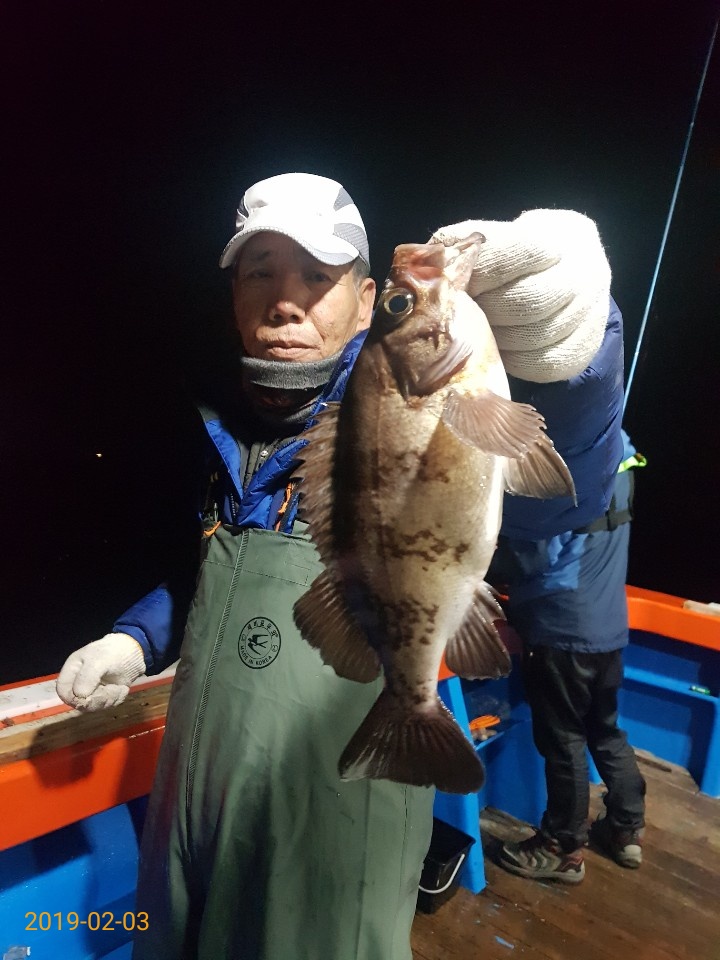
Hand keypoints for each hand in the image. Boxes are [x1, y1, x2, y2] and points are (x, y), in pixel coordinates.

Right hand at [56, 633, 146, 710]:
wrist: (135, 651)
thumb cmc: (113, 652)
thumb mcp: (98, 661)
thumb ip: (86, 677)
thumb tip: (80, 696)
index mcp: (72, 670)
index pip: (62, 690)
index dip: (72, 697)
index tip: (87, 696)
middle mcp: (79, 681)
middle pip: (78, 702)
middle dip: (96, 699)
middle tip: (111, 689)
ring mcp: (92, 690)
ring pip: (93, 706)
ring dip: (108, 699)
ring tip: (119, 687)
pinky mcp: (104, 695)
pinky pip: (106, 705)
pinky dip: (116, 699)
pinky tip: (122, 688)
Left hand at [430, 209, 610, 381]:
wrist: (555, 282)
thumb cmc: (508, 262)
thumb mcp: (489, 241)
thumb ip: (462, 246)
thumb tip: (434, 267)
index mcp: (563, 233)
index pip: (526, 250)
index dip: (486, 270)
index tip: (463, 282)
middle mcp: (588, 270)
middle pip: (531, 301)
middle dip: (489, 311)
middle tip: (468, 314)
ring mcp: (592, 311)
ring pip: (538, 337)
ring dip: (499, 339)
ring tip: (481, 331)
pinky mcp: (585, 348)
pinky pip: (545, 364)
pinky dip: (516, 362)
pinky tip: (502, 349)